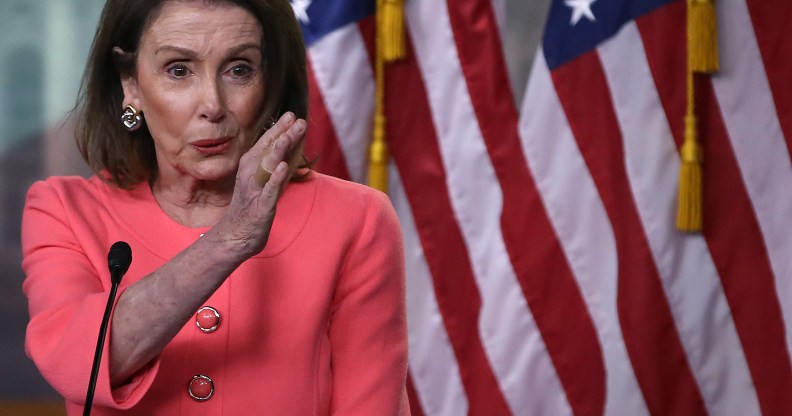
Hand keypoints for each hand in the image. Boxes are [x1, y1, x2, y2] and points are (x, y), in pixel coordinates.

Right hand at [212, 112, 306, 257]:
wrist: (236, 234)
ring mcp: (255, 189)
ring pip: (268, 166)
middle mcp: (250, 174)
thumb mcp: (261, 179)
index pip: (266, 143)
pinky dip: (276, 177)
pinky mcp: (261, 206)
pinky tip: (284, 166)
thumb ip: (272, 162)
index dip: (279, 129)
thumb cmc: (251, 205)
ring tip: (289, 136)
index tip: (292, 115)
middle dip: (283, 133)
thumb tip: (287, 145)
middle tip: (298, 119)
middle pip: (268, 150)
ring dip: (279, 150)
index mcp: (250, 166)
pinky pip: (270, 190)